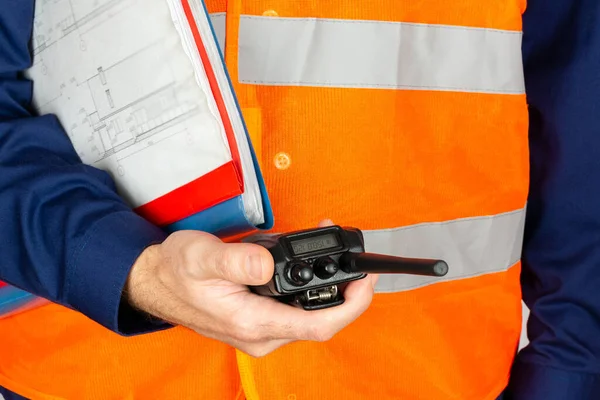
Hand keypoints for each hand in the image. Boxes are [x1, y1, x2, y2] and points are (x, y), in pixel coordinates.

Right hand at [124, 219, 377, 356]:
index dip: (351, 306)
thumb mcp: (201, 257)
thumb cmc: (175, 271)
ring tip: (330, 249)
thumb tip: (268, 264)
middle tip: (352, 257)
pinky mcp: (261, 320)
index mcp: (251, 322)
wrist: (157, 282)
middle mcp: (261, 334)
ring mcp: (262, 330)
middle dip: (344, 289)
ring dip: (328, 287)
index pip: (317, 326)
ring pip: (310, 315)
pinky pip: (297, 310)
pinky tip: (309, 264)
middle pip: (321, 321)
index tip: (366, 281)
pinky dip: (310, 287)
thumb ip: (236, 261)